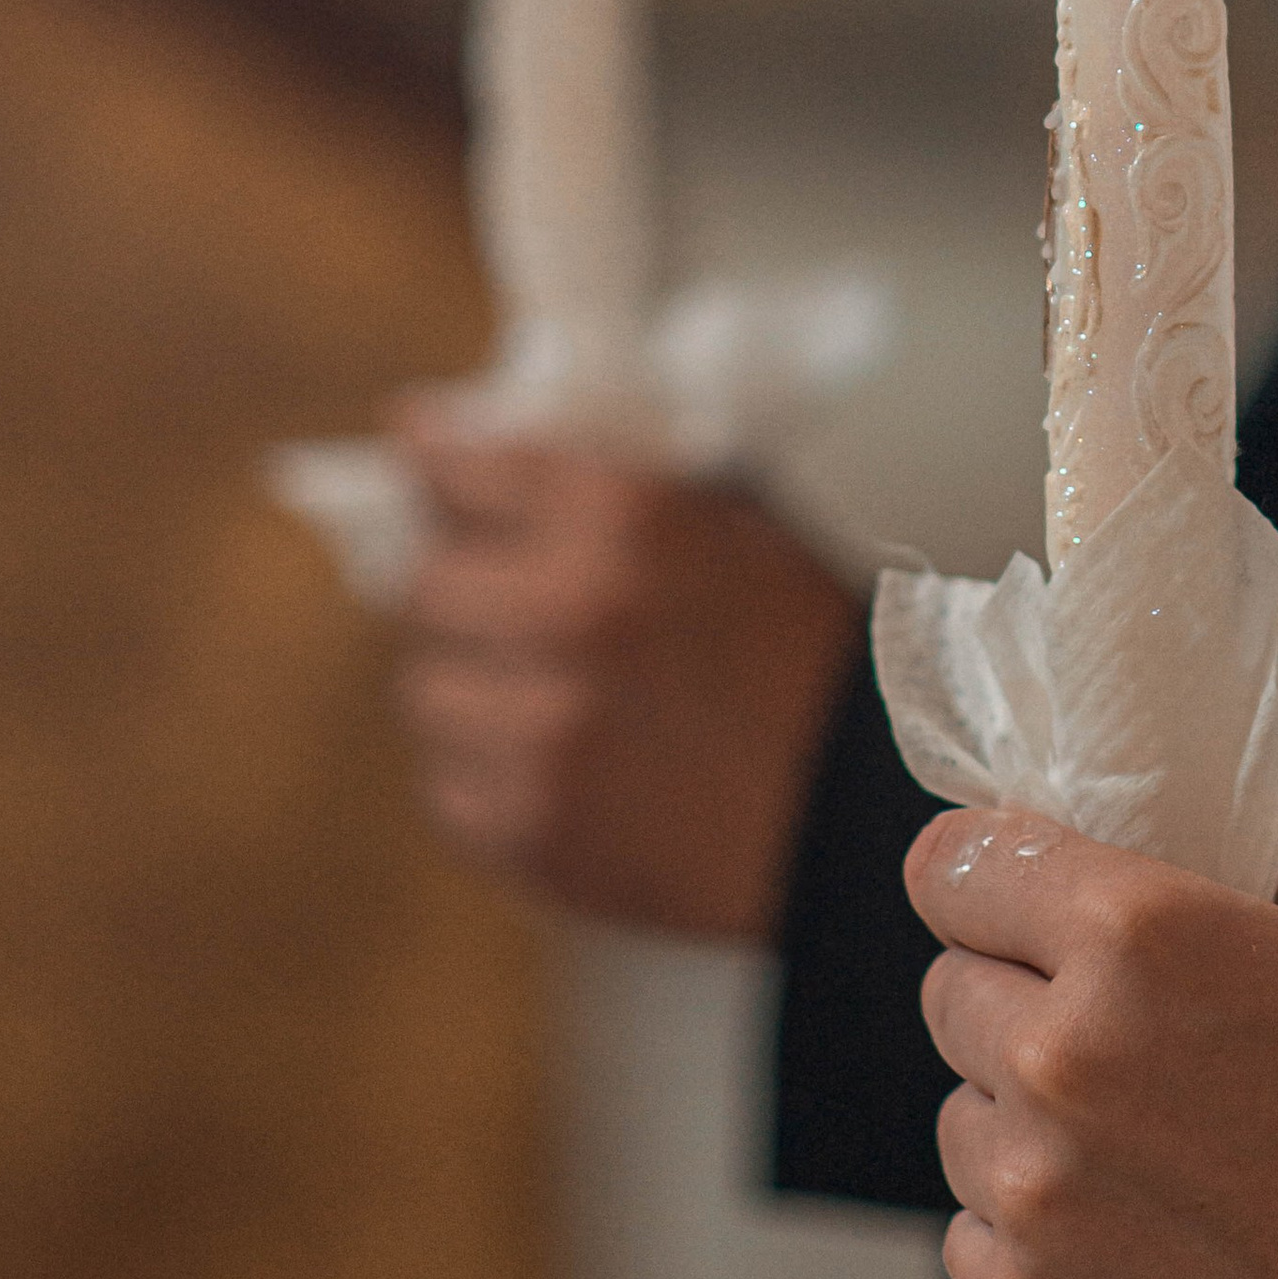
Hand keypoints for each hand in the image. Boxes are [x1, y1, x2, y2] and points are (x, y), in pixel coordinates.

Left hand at [391, 408, 860, 940]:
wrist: (860, 823)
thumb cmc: (811, 662)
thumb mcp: (739, 529)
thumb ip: (620, 486)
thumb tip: (496, 450)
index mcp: (625, 520)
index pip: (467, 470)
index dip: (437, 461)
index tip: (416, 451)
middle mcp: (567, 614)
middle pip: (425, 585)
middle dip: (461, 588)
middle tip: (501, 601)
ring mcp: (538, 730)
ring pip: (426, 691)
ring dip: (472, 688)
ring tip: (546, 700)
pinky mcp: (525, 828)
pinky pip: (448, 785)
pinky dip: (490, 775)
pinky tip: (564, 769)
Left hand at [906, 793, 1277, 1278]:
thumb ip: (1241, 823)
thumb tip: (1160, 771)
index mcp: (1134, 934)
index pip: (951, 867)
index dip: (984, 879)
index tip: (1016, 901)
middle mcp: (1063, 1056)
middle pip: (951, 990)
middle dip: (1017, 997)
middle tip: (1120, 1036)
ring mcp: (1037, 1196)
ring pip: (961, 1117)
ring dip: (1022, 1120)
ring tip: (1143, 1147)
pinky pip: (972, 1236)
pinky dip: (1030, 1235)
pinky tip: (1134, 1233)